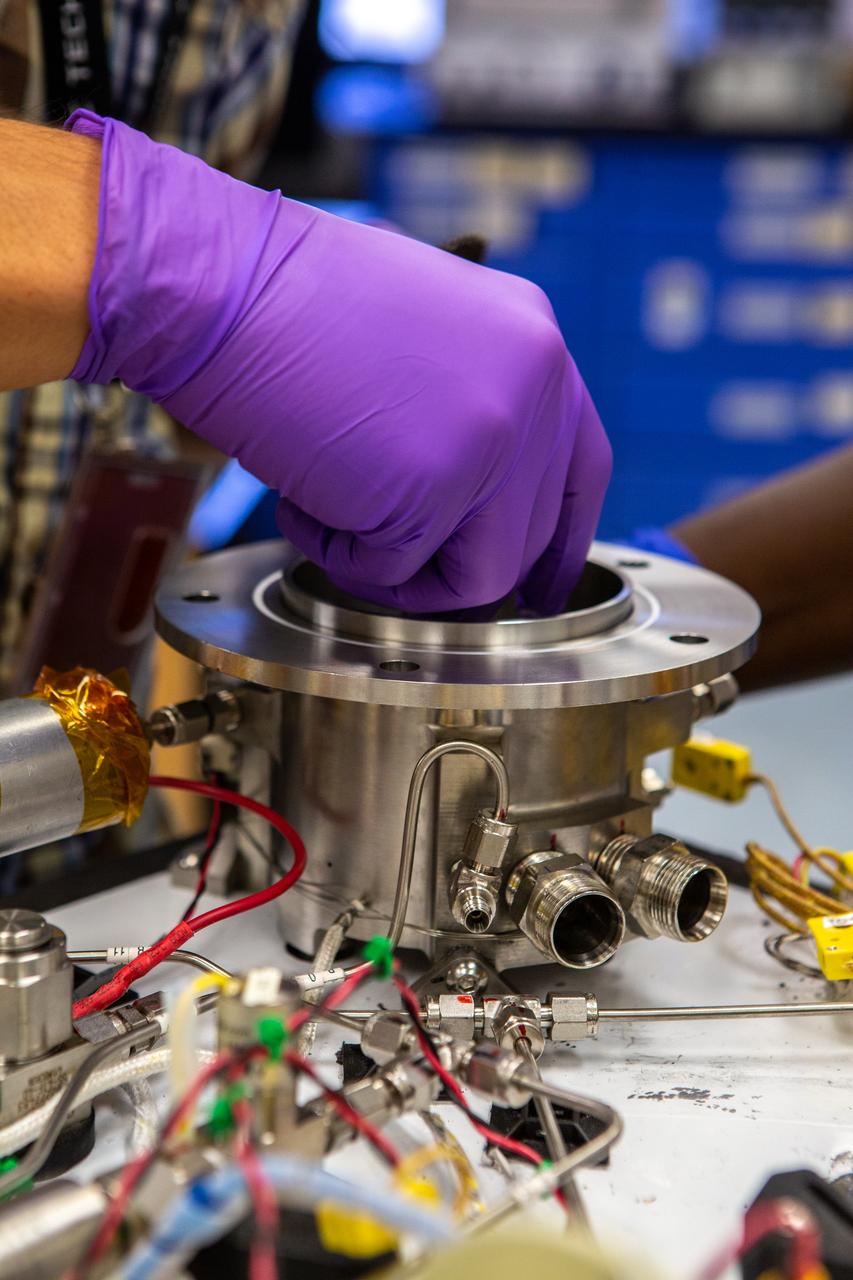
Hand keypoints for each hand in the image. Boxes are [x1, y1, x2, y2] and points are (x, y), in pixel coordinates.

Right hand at [67, 112, 610, 614]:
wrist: (223, 283)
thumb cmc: (291, 304)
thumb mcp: (422, 332)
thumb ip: (472, 403)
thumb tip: (474, 500)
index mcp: (534, 340)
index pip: (584, 468)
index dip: (559, 540)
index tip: (536, 587)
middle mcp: (536, 385)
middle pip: (529, 536)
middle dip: (454, 567)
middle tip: (384, 557)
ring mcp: (494, 436)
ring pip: (479, 577)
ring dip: (401, 573)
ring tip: (333, 518)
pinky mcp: (436, 485)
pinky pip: (398, 571)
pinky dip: (340, 553)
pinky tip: (303, 500)